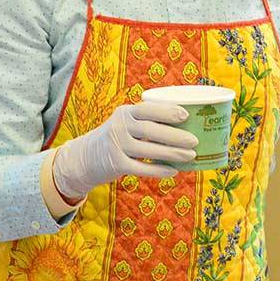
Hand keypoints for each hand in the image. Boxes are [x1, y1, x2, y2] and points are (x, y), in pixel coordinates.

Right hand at [52, 102, 198, 200]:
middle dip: (175, 135)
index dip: (168, 111)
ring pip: (149, 150)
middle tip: (195, 140)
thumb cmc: (117, 138)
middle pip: (151, 130)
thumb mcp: (126, 123)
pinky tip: (174, 171)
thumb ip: (146, 122)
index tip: (186, 116)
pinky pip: (141, 168)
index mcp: (125, 113)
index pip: (148, 109)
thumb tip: (185, 125)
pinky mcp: (115, 164)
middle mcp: (119, 127)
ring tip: (190, 155)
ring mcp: (116, 146)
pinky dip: (159, 170)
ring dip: (172, 153)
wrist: (85, 158)